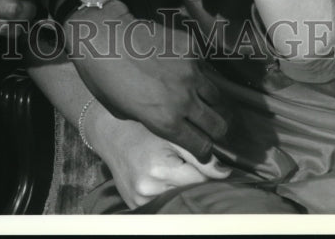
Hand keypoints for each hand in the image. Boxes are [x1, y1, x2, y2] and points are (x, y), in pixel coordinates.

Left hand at [65, 2, 228, 160]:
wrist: (102, 35)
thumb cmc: (103, 77)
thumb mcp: (121, 112)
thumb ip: (150, 120)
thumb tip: (165, 119)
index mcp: (166, 121)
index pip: (203, 146)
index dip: (204, 151)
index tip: (202, 148)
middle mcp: (184, 99)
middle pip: (218, 125)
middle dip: (214, 130)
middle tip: (207, 125)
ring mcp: (190, 71)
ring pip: (215, 95)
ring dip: (208, 100)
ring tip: (196, 96)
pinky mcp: (190, 47)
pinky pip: (203, 65)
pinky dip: (196, 70)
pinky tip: (181, 66)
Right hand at [85, 105, 229, 209]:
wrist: (110, 133)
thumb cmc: (140, 129)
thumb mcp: (170, 134)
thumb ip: (199, 153)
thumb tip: (225, 172)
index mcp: (160, 169)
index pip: (201, 180)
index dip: (206, 170)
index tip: (205, 162)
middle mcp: (149, 189)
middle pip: (190, 191)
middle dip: (194, 179)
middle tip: (184, 163)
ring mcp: (141, 200)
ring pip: (177, 198)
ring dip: (181, 187)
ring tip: (172, 168)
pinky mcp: (135, 205)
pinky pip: (161, 203)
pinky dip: (166, 192)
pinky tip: (161, 178)